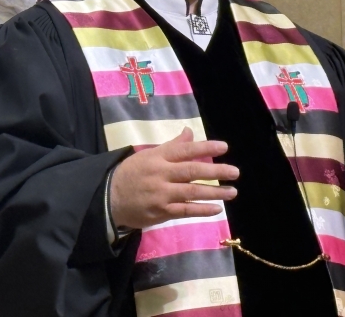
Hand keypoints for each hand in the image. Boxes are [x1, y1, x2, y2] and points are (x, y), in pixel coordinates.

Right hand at [110, 127, 238, 229]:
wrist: (109, 198)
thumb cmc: (132, 173)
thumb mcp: (149, 154)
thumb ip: (172, 146)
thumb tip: (189, 132)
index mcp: (158, 157)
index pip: (185, 150)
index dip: (205, 147)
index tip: (224, 146)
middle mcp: (161, 174)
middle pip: (192, 171)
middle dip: (216, 171)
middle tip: (235, 172)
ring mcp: (161, 194)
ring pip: (192, 192)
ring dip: (214, 192)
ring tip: (232, 192)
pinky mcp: (161, 212)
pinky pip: (185, 210)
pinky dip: (202, 210)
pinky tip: (217, 209)